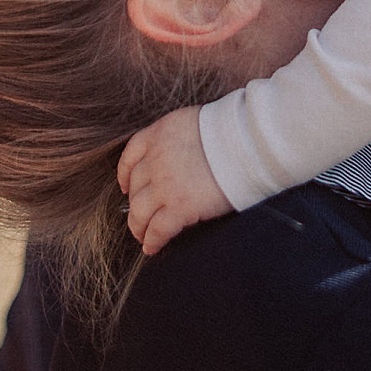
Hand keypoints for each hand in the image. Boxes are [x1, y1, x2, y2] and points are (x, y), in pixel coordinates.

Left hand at [117, 106, 231, 254]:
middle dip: (134, 204)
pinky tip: (152, 247)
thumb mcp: (192, 123)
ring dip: (137, 226)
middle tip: (139, 215)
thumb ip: (176, 138)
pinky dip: (152, 241)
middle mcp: (155, 160)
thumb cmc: (229, 132)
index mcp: (158, 135)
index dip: (125, 174)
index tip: (125, 186)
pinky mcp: (179, 208)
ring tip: (142, 235)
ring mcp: (165, 185)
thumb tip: (178, 153)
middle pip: (135, 187)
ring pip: (139, 211)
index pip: (130, 156)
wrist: (245, 142)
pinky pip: (157, 230)